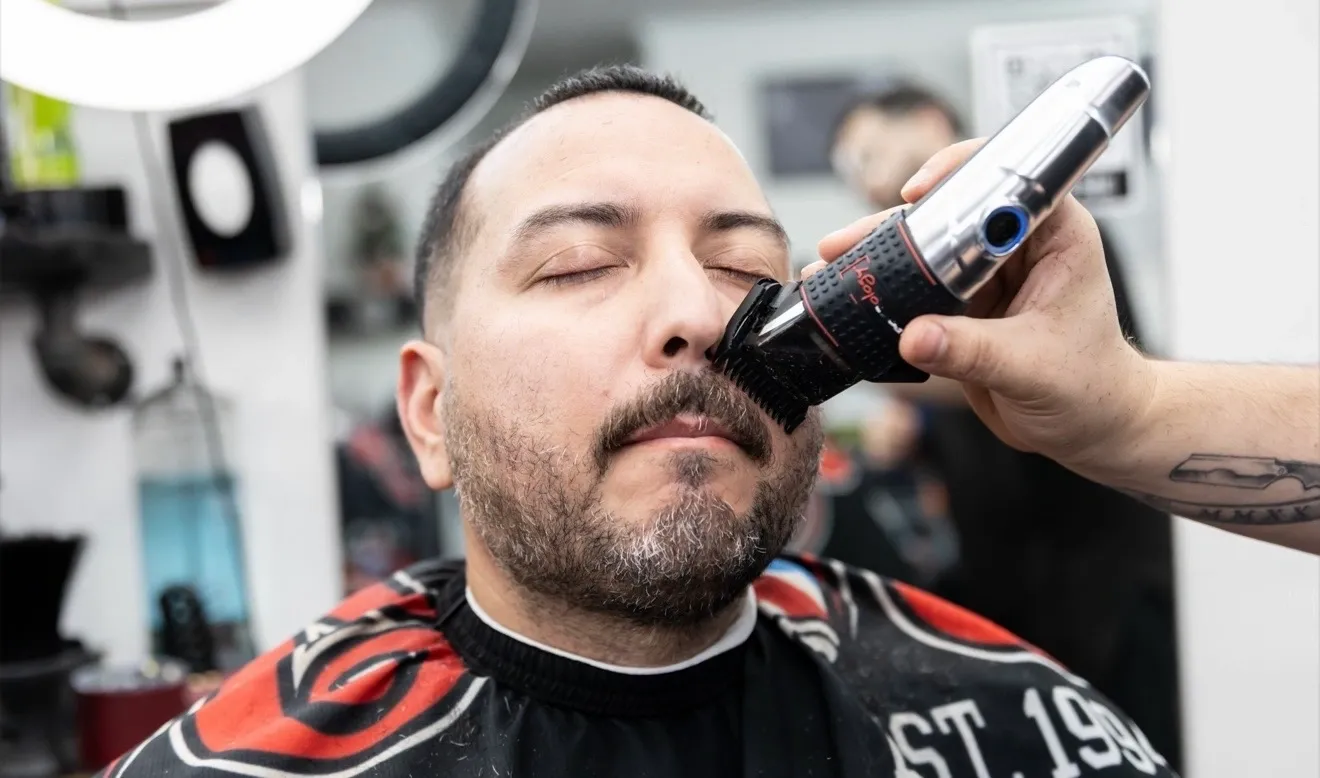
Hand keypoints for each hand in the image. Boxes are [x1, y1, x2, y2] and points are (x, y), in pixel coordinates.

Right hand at [803, 139, 1157, 471]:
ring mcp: (986, 276)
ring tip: (832, 264)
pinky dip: (884, 292)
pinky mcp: (962, 307)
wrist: (1089, 430)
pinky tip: (850, 298)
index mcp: (1056, 235)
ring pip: (925, 249)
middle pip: (949, 212)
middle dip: (894, 224)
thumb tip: (915, 336)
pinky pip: (916, 288)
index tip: (917, 193)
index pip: (1006, 178)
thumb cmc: (1091, 388)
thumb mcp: (1033, 366)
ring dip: (879, 256)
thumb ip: (972, 350)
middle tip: (847, 241)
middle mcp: (1017, 246)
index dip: (958, 175)